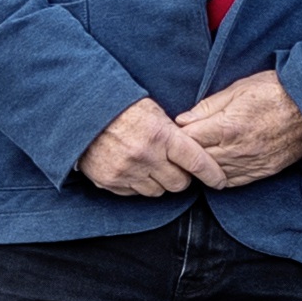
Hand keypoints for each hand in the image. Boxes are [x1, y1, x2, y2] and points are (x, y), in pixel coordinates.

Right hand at [79, 98, 209, 200]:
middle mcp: (146, 157)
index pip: (196, 162)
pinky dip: (137, 184)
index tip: (220, 181)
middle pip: (179, 184)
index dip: (212, 174)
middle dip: (181, 177)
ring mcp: (127, 172)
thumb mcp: (154, 112)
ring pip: (157, 192)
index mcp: (161, 136)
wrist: (82, 112)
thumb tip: (193, 151)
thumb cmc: (122, 107)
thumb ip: (173, 134)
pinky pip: (134, 193)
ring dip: (159, 182)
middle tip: (175, 166)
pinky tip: (132, 168)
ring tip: (150, 164)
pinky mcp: (110, 182)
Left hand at [175, 69, 301, 186]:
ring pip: (213, 175)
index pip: (188, 140)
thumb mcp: (238, 88)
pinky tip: (219, 164)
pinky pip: (233, 182)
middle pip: (197, 161)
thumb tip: (182, 120)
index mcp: (228, 126)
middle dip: (187, 153)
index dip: (179, 135)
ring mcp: (250, 164)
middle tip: (184, 144)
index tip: (177, 131)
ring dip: (203, 166)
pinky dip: (221, 175)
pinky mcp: (262, 172)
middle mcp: (237, 150)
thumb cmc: (276, 91)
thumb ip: (207, 107)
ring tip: (201, 154)